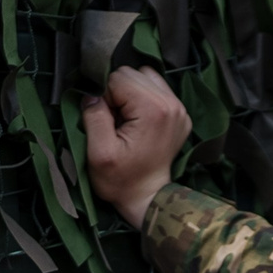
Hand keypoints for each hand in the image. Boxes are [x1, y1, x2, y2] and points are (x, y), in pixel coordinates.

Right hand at [82, 66, 191, 229]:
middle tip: (116, 123)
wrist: (146, 198)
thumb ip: (94, 117)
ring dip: (130, 93)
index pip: (118, 78)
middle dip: (118, 93)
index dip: (105, 97)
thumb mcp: (98, 153)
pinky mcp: (180, 114)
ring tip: (127, 120)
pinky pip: (156, 88)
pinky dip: (143, 98)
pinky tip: (138, 119)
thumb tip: (92, 94)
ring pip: (145, 77)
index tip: (107, 121)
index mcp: (154, 110)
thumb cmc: (120, 180)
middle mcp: (172, 103)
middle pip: (132, 73)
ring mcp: (179, 108)